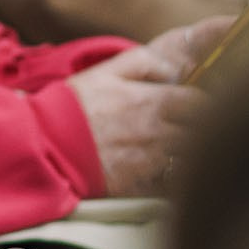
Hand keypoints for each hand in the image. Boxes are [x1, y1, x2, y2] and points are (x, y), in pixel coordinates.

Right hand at [66, 24, 216, 194]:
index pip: (201, 102)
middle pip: (202, 132)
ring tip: (176, 149)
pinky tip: (161, 171)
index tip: (198, 105)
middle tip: (193, 127)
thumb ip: (144, 62)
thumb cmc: (73, 106)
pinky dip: (172, 178)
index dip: (205, 103)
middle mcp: (158, 133)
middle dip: (202, 128)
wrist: (43, 145)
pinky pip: (170, 183)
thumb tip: (173, 69)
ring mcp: (151, 162)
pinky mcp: (139, 186)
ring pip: (190, 158)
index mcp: (153, 102)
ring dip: (189, 153)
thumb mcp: (106, 71)